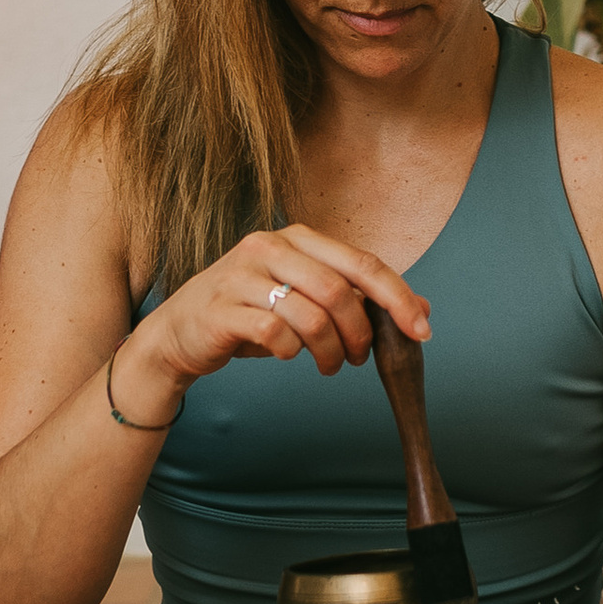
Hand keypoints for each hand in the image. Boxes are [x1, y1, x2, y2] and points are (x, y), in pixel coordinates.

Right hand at [122, 225, 427, 412]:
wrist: (180, 332)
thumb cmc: (249, 314)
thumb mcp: (306, 300)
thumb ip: (359, 300)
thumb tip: (422, 309)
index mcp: (298, 238)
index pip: (363, 262)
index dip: (398, 298)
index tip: (421, 332)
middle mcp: (270, 246)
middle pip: (340, 290)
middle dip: (360, 333)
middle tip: (359, 358)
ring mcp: (242, 275)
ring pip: (311, 315)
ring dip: (330, 351)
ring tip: (328, 365)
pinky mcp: (221, 307)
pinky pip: (276, 334)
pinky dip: (291, 352)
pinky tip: (288, 355)